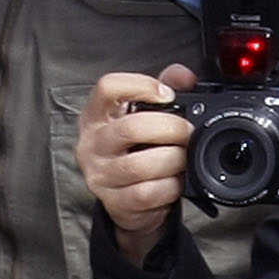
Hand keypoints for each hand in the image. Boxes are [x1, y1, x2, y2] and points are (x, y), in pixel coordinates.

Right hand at [80, 63, 198, 259]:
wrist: (125, 198)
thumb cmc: (134, 148)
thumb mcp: (144, 114)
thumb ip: (165, 87)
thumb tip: (184, 75)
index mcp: (95, 115)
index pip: (107, 88)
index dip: (141, 85)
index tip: (167, 94)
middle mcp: (92, 144)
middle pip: (131, 128)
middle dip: (170, 128)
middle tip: (187, 132)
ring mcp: (100, 176)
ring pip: (140, 166)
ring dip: (173, 160)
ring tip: (183, 158)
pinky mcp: (114, 203)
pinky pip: (147, 193)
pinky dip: (170, 187)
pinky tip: (175, 181)